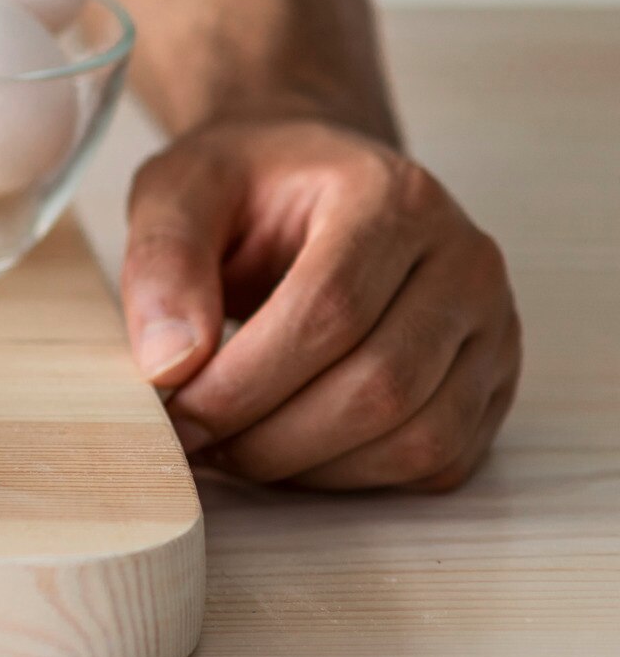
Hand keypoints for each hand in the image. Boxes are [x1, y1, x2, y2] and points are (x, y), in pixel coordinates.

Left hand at [119, 118, 519, 490]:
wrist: (310, 179)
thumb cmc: (246, 186)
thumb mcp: (178, 191)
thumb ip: (163, 262)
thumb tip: (169, 363)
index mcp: (392, 196)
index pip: (332, 309)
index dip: (245, 380)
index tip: (174, 412)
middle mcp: (464, 260)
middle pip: (381, 383)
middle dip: (270, 435)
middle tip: (194, 441)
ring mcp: (492, 326)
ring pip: (418, 436)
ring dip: (310, 467)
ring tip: (232, 447)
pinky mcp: (492, 382)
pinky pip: (438, 460)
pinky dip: (356, 477)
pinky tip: (289, 451)